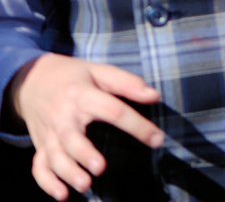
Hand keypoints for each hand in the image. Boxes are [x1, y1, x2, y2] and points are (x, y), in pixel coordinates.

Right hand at [8, 53, 161, 200]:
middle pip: (72, 138)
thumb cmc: (74, 76)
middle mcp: (62, 117)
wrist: (32, 80)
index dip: (136, 125)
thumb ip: (127, 83)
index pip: (112, 110)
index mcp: (81, 95)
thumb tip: (155, 96)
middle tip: (100, 168)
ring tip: (85, 185)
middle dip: (84, 154)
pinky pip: (39, 166)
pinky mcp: (40, 145)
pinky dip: (46, 182)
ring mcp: (49, 133)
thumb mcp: (100, 71)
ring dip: (67, 172)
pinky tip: (61, 195)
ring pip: (54, 156)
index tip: (157, 139)